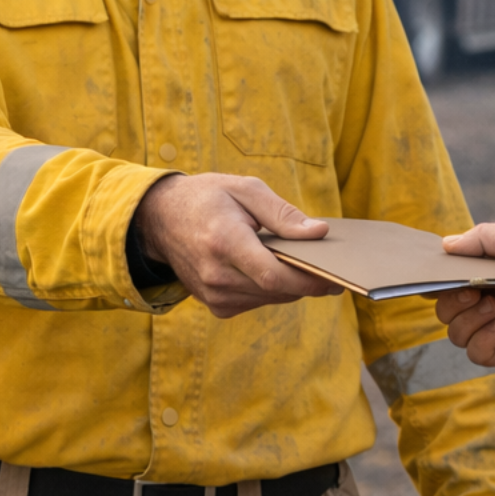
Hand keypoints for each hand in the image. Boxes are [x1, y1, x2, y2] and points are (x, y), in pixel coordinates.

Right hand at [133, 173, 339, 317]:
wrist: (160, 219)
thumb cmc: (207, 198)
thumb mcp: (245, 189)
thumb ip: (283, 213)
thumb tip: (319, 233)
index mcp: (223, 241)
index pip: (273, 275)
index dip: (308, 280)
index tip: (334, 277)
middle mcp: (216, 274)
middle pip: (276, 290)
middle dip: (307, 282)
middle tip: (331, 270)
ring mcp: (213, 294)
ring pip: (270, 298)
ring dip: (290, 285)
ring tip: (301, 263)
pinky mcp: (215, 305)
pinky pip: (256, 302)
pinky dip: (271, 289)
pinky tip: (270, 269)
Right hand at [437, 223, 494, 367]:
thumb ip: (478, 238)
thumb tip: (444, 246)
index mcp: (487, 279)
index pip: (448, 287)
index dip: (436, 285)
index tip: (434, 280)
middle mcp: (489, 305)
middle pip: (445, 312)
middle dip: (451, 302)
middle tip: (473, 292)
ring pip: (456, 334)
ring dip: (467, 319)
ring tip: (494, 306)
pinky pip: (476, 353)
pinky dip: (483, 338)